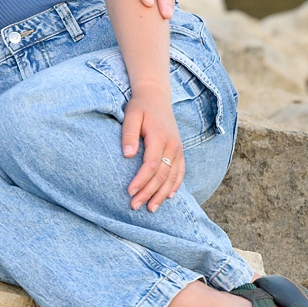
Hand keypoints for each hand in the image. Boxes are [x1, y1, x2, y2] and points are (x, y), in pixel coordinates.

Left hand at [122, 92, 184, 211]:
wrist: (156, 98)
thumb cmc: (140, 107)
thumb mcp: (131, 116)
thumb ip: (129, 135)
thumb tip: (127, 155)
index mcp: (160, 138)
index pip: (151, 165)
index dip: (141, 181)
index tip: (129, 192)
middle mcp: (173, 146)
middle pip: (162, 176)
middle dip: (148, 193)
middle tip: (134, 206)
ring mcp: (178, 150)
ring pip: (172, 178)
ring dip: (161, 195)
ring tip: (151, 209)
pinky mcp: (179, 152)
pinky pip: (180, 172)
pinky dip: (175, 186)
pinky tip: (168, 197)